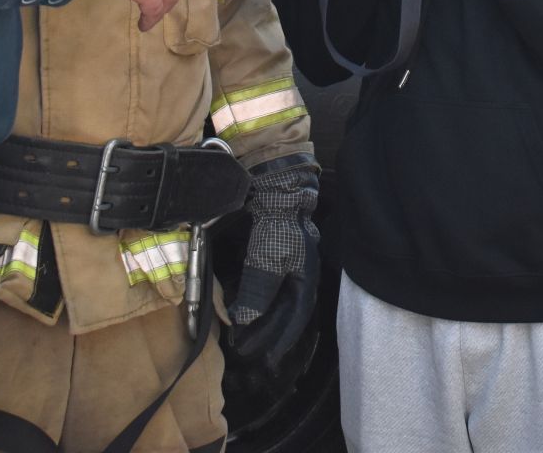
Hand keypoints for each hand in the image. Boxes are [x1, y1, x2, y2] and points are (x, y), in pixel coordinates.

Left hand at [227, 155, 320, 371]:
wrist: (272, 185)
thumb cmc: (276, 223)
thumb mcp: (267, 259)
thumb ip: (258, 291)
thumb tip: (246, 321)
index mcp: (305, 276)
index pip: (296, 316)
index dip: (282, 337)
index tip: (268, 357)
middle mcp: (297, 272)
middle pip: (283, 310)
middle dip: (266, 331)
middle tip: (245, 348)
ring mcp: (283, 262)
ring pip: (272, 299)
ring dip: (257, 317)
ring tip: (238, 334)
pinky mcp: (268, 253)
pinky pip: (261, 284)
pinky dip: (251, 299)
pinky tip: (237, 307)